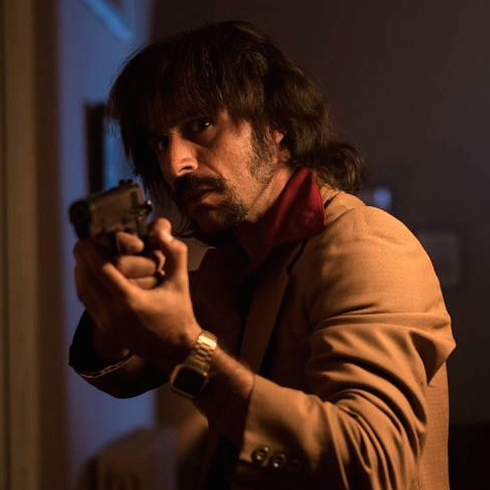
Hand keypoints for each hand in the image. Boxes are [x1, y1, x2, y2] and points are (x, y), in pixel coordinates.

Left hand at [74, 218, 200, 372]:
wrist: (177, 350)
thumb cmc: (180, 314)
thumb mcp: (180, 281)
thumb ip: (174, 252)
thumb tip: (161, 228)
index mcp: (131, 302)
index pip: (102, 270)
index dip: (92, 251)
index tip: (87, 236)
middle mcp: (114, 314)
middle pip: (87, 280)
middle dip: (83, 259)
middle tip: (83, 241)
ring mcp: (107, 324)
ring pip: (83, 291)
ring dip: (81, 272)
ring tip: (84, 255)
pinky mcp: (105, 329)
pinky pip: (87, 303)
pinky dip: (85, 285)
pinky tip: (89, 275)